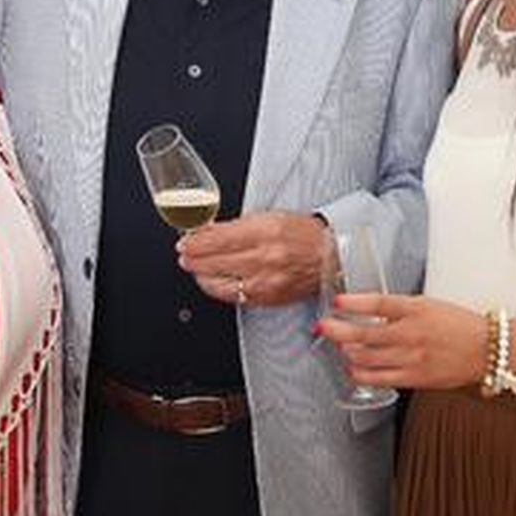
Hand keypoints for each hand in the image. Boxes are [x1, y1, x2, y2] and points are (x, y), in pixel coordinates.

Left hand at [176, 211, 332, 306]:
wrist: (330, 256)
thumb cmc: (302, 234)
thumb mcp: (269, 217)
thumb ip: (236, 226)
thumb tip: (207, 232)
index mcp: (264, 231)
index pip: (217, 239)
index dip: (195, 242)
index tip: (185, 242)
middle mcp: (264, 257)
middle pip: (213, 262)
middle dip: (192, 259)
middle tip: (185, 254)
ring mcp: (265, 281)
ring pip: (218, 283)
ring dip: (201, 275)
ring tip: (196, 267)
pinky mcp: (266, 298)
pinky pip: (232, 296)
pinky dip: (218, 288)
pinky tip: (214, 280)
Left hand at [317, 294, 489, 391]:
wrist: (487, 349)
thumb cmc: (459, 325)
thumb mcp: (429, 305)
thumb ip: (399, 309)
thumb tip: (368, 312)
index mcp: (417, 309)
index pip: (379, 303)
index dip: (354, 302)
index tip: (337, 302)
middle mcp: (412, 333)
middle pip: (366, 333)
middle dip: (338, 330)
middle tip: (323, 326)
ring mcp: (412, 357)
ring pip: (368, 358)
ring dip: (347, 352)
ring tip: (338, 347)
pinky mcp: (415, 377)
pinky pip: (380, 378)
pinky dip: (361, 374)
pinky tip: (353, 369)